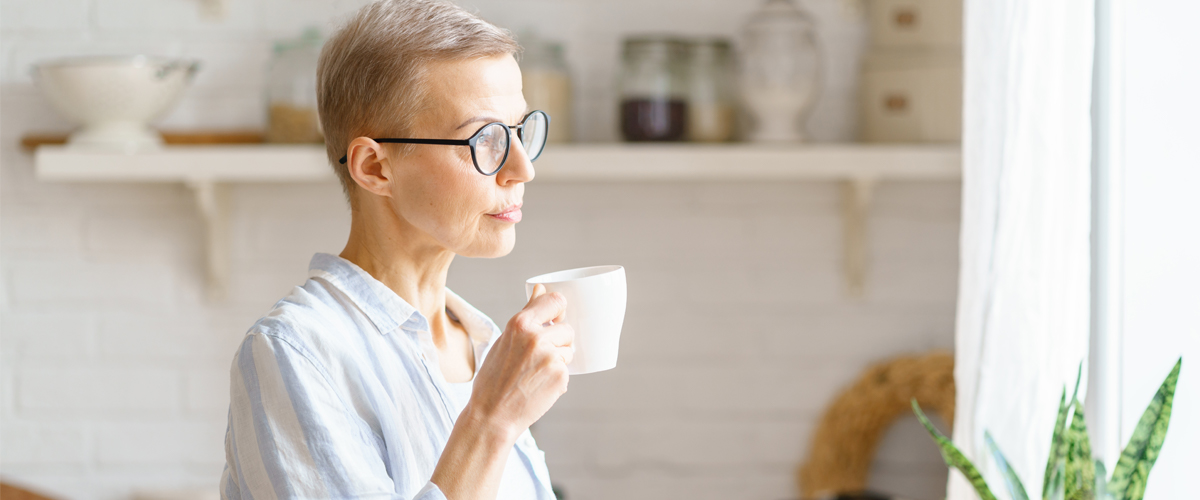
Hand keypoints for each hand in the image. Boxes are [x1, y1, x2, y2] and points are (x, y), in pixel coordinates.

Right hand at [463, 284, 573, 437]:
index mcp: (520, 323)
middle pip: (567, 330)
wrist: (492, 415)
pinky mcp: (560, 376)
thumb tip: (540, 287)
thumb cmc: (494, 379)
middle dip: (558, 343)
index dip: (559, 311)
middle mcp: (536, 336)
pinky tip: (537, 387)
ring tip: (534, 375)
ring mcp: (550, 356)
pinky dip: (557, 379)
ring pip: (569, 351)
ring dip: (558, 362)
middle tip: (536, 360)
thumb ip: (526, 316)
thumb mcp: (505, 340)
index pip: (556, 301)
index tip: (556, 320)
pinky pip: (567, 371)